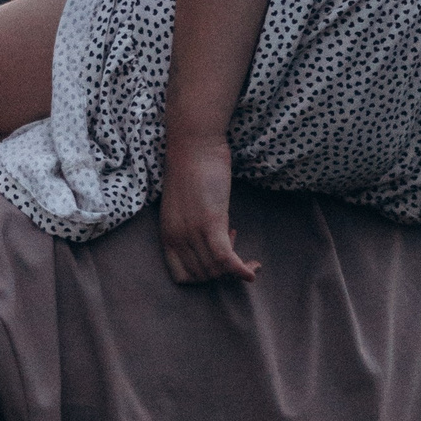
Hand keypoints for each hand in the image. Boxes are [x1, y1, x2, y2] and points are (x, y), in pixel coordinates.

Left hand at [159, 136, 260, 285]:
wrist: (193, 144)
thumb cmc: (190, 169)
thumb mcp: (182, 205)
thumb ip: (189, 226)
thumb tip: (207, 239)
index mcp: (167, 234)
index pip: (182, 276)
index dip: (202, 275)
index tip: (213, 257)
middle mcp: (177, 237)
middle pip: (203, 275)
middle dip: (221, 270)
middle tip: (232, 244)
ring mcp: (193, 231)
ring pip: (216, 269)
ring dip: (233, 266)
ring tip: (239, 244)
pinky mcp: (210, 222)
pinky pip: (225, 258)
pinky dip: (240, 269)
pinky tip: (252, 270)